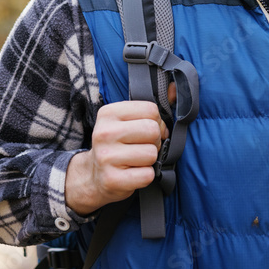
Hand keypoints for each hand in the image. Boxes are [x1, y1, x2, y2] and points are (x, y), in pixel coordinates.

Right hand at [66, 101, 167, 215]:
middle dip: (155, 141)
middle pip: (153, 130)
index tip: (147, 131)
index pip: (151, 110)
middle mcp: (104, 133)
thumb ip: (151, 108)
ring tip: (136, 160)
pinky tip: (133, 173)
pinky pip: (147, 175)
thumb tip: (175, 89)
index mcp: (108, 113)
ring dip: (150, 160)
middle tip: (143, 147)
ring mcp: (106, 157)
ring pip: (152, 153)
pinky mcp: (112, 179)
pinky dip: (145, 176)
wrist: (94, 176)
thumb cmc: (117, 145)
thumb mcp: (127, 121)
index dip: (157, 122)